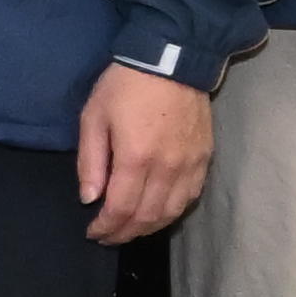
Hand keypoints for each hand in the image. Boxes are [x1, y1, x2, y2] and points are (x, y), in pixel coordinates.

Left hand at [79, 60, 218, 244]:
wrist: (172, 60)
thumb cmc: (125, 86)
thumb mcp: (94, 117)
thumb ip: (91, 162)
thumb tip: (90, 199)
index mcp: (136, 158)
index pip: (121, 208)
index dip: (106, 227)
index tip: (92, 232)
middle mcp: (167, 167)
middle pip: (147, 216)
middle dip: (125, 233)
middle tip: (107, 237)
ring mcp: (190, 164)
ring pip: (172, 211)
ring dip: (149, 227)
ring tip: (130, 230)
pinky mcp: (205, 158)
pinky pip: (191, 196)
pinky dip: (173, 212)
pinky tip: (158, 213)